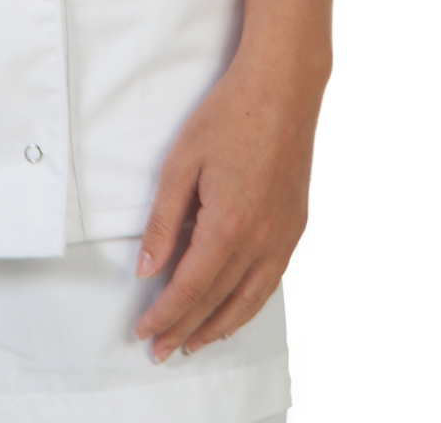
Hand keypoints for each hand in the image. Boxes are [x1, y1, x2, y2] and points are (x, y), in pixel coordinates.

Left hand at [131, 54, 323, 361]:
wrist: (282, 91)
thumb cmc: (228, 118)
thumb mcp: (181, 163)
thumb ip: (164, 221)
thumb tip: (147, 269)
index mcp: (228, 227)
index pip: (190, 288)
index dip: (165, 314)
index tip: (145, 330)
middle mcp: (261, 242)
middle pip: (218, 302)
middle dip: (185, 329)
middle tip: (160, 350)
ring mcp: (283, 238)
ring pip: (249, 301)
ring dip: (219, 326)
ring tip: (194, 342)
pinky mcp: (295, 227)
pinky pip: (271, 281)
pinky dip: (249, 305)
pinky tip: (235, 310)